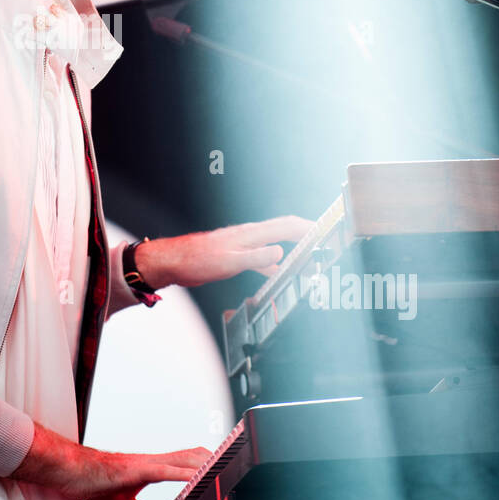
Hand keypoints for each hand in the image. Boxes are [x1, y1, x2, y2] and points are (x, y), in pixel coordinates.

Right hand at [62, 445, 213, 499]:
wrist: (68, 470)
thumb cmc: (89, 480)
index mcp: (150, 467)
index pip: (186, 460)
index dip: (208, 462)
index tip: (227, 468)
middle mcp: (152, 461)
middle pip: (194, 455)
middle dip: (218, 460)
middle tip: (239, 466)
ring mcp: (145, 463)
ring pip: (185, 459)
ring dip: (207, 466)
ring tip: (227, 473)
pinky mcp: (136, 470)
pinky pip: (166, 471)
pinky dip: (185, 475)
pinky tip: (197, 480)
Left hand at [143, 214, 314, 287]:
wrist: (172, 262)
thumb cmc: (195, 260)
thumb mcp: (229, 262)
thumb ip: (256, 258)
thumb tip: (281, 254)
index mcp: (249, 234)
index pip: (286, 226)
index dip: (308, 228)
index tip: (326, 232)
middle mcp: (248, 236)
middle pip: (283, 231)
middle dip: (305, 234)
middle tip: (324, 242)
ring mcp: (242, 244)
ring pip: (273, 244)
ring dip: (292, 249)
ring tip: (308, 259)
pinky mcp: (235, 254)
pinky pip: (262, 256)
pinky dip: (274, 263)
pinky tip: (278, 273)